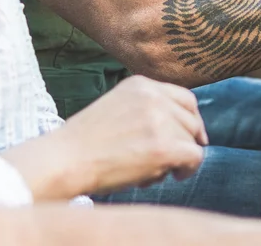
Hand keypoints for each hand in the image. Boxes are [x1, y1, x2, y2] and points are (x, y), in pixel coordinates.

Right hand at [3, 75, 206, 199]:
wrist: (65, 161)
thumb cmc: (85, 144)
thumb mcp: (116, 108)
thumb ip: (145, 109)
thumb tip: (180, 127)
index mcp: (140, 84)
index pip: (185, 98)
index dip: (191, 120)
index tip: (190, 136)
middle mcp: (154, 97)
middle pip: (192, 119)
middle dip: (186, 141)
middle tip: (170, 161)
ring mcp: (160, 120)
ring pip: (192, 140)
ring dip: (179, 158)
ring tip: (152, 171)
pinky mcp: (165, 146)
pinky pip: (195, 156)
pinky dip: (188, 169)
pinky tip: (173, 176)